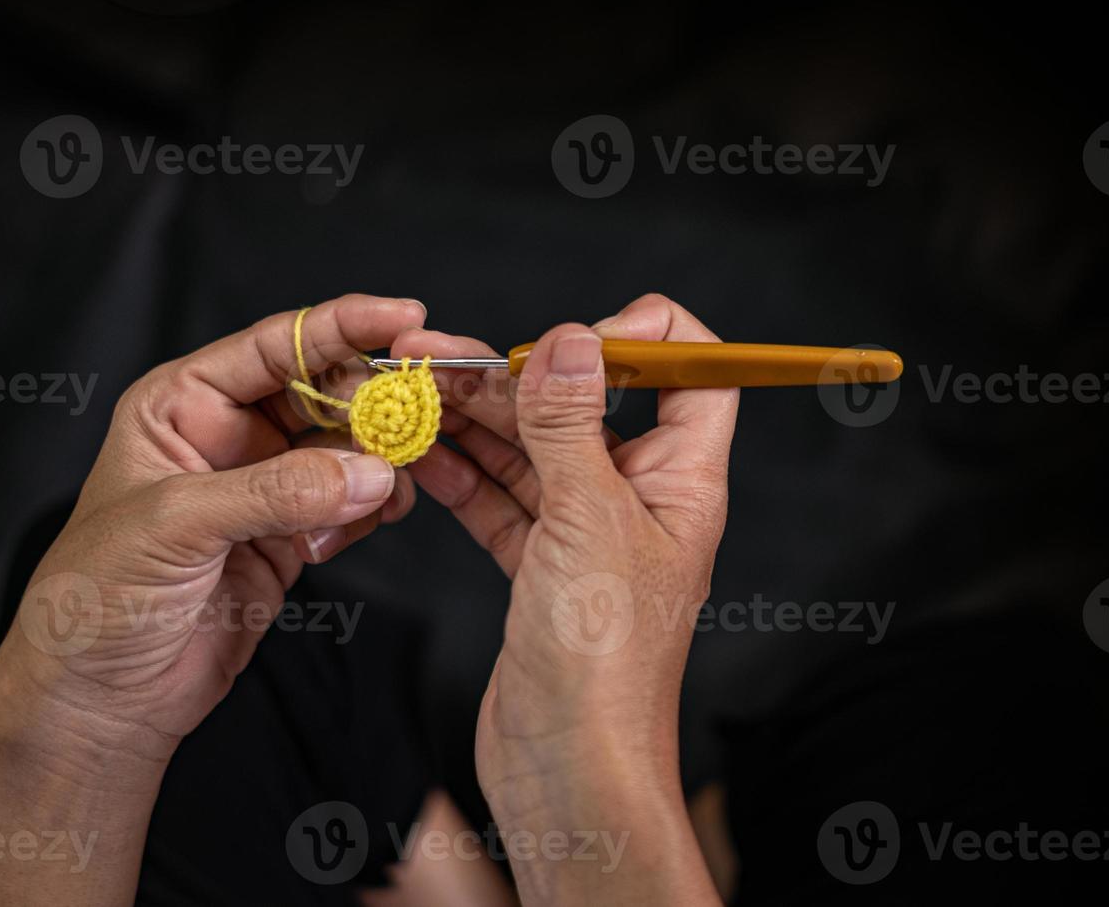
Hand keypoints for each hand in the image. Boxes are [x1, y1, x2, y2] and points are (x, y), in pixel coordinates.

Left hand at [0, 294, 432, 906]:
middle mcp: (229, 437)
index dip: (342, 325)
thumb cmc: (96, 600)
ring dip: (383, 456)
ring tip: (406, 472)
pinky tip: (384, 512)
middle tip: (424, 410)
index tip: (405, 317)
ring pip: (347, 449)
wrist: (100, 701)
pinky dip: (377, 504)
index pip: (275, 346)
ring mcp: (266, 489)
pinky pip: (353, 504)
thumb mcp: (176, 526)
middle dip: (374, 397)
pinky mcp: (293, 540)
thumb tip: (369, 470)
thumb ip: (276, 492)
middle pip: (324, 391)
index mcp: (182, 404)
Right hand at [394, 294, 737, 903]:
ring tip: (414, 389)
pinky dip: (463, 473)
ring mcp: (589, 534)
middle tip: (443, 356)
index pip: (694, 374)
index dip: (644, 339)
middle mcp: (641, 500)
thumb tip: (571, 337)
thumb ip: (572, 423)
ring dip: (478, 419)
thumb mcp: (587, 519)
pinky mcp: (542, 568)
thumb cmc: (602, 661)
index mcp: (683, 480)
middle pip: (589, 405)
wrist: (568, 770)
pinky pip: (502, 499)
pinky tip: (420, 448)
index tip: (575, 340)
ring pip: (534, 450)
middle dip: (519, 375)